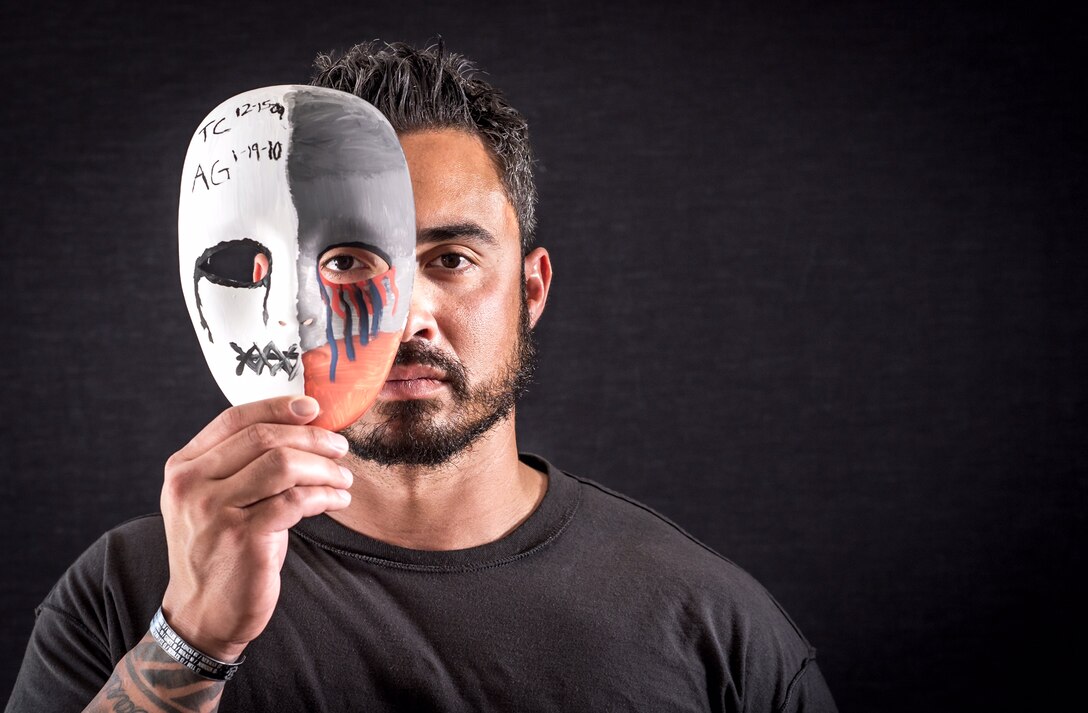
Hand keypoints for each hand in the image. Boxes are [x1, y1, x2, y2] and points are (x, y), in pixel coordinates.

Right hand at [159, 396, 351, 660]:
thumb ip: (240, 465)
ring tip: (342, 478)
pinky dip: (325, 496)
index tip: (313, 407)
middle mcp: (191, 485)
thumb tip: (301, 427)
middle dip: (312, 438)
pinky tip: (337, 500)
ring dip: (324, 468)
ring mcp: (215, 511)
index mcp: (183, 468)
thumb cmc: (220, 551)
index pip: (234, 418)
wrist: (203, 614)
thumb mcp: (214, 501)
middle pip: (264, 438)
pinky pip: (297, 500)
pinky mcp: (243, 537)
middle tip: (339, 447)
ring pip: (283, 465)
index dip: (278, 407)